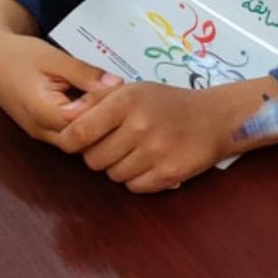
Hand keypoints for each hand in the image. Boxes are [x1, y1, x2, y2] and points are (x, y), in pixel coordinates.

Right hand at [0, 8, 120, 145]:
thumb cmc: (21, 54)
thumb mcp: (55, 58)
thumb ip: (86, 73)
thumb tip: (118, 85)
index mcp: (42, 112)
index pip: (84, 124)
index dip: (104, 112)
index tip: (122, 96)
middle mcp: (41, 130)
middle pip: (82, 143)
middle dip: (103, 128)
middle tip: (121, 106)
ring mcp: (40, 135)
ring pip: (76, 145)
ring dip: (94, 131)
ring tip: (111, 109)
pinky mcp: (42, 133)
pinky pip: (68, 138)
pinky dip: (83, 129)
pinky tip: (96, 112)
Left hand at [55, 79, 263, 192]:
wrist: (214, 118)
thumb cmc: (167, 104)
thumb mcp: (131, 90)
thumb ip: (94, 100)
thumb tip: (63, 116)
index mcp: (126, 101)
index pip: (79, 132)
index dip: (69, 142)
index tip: (74, 143)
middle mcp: (140, 126)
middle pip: (94, 159)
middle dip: (98, 155)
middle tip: (116, 144)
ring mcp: (156, 152)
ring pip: (113, 176)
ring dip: (119, 168)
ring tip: (136, 152)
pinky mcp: (169, 173)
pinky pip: (134, 187)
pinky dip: (137, 180)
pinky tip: (150, 164)